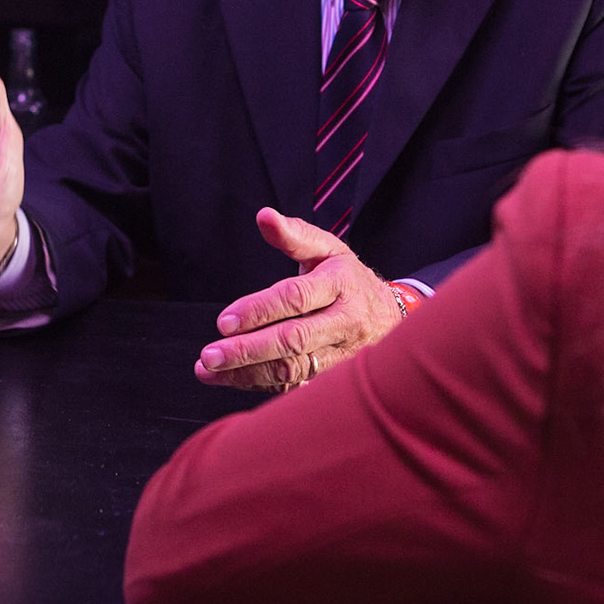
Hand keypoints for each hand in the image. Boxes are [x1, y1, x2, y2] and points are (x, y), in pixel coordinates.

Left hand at [192, 208, 403, 391]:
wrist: (393, 320)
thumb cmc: (349, 279)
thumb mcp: (329, 249)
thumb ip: (294, 234)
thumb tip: (264, 216)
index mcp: (341, 284)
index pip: (296, 298)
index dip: (259, 310)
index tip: (224, 321)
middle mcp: (344, 322)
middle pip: (294, 340)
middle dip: (249, 349)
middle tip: (211, 354)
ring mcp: (341, 354)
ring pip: (293, 370)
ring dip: (247, 373)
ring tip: (209, 370)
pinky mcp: (333, 376)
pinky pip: (294, 386)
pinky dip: (259, 384)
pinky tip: (230, 379)